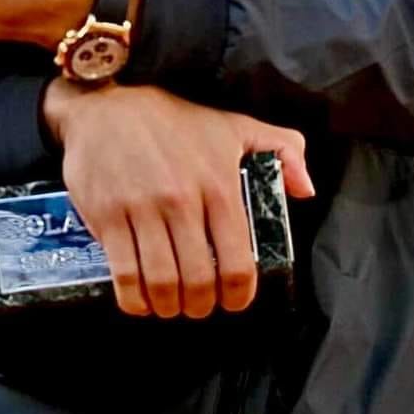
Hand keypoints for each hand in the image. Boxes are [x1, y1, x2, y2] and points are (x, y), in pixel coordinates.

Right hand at [42, 80, 313, 320]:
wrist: (107, 107)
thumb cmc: (174, 122)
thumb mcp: (235, 126)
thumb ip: (283, 150)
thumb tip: (306, 190)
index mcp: (219, 184)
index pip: (238, 263)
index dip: (238, 296)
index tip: (232, 300)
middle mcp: (182, 199)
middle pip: (198, 281)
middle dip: (200, 306)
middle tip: (197, 304)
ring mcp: (142, 209)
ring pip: (161, 284)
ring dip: (168, 307)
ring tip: (170, 304)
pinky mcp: (107, 216)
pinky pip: (124, 276)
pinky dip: (134, 300)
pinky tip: (140, 299)